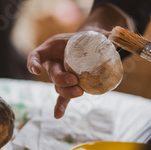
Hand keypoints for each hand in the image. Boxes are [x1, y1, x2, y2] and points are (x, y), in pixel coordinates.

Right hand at [27, 4, 129, 118]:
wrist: (91, 45)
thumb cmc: (89, 38)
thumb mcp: (94, 33)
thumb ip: (105, 35)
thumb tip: (117, 39)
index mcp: (53, 49)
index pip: (37, 55)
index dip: (33, 63)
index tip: (37, 70)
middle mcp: (54, 63)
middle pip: (52, 75)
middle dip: (62, 80)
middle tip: (75, 80)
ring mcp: (61, 77)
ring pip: (59, 88)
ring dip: (67, 92)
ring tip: (80, 92)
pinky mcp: (70, 86)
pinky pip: (63, 98)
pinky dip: (60, 107)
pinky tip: (58, 115)